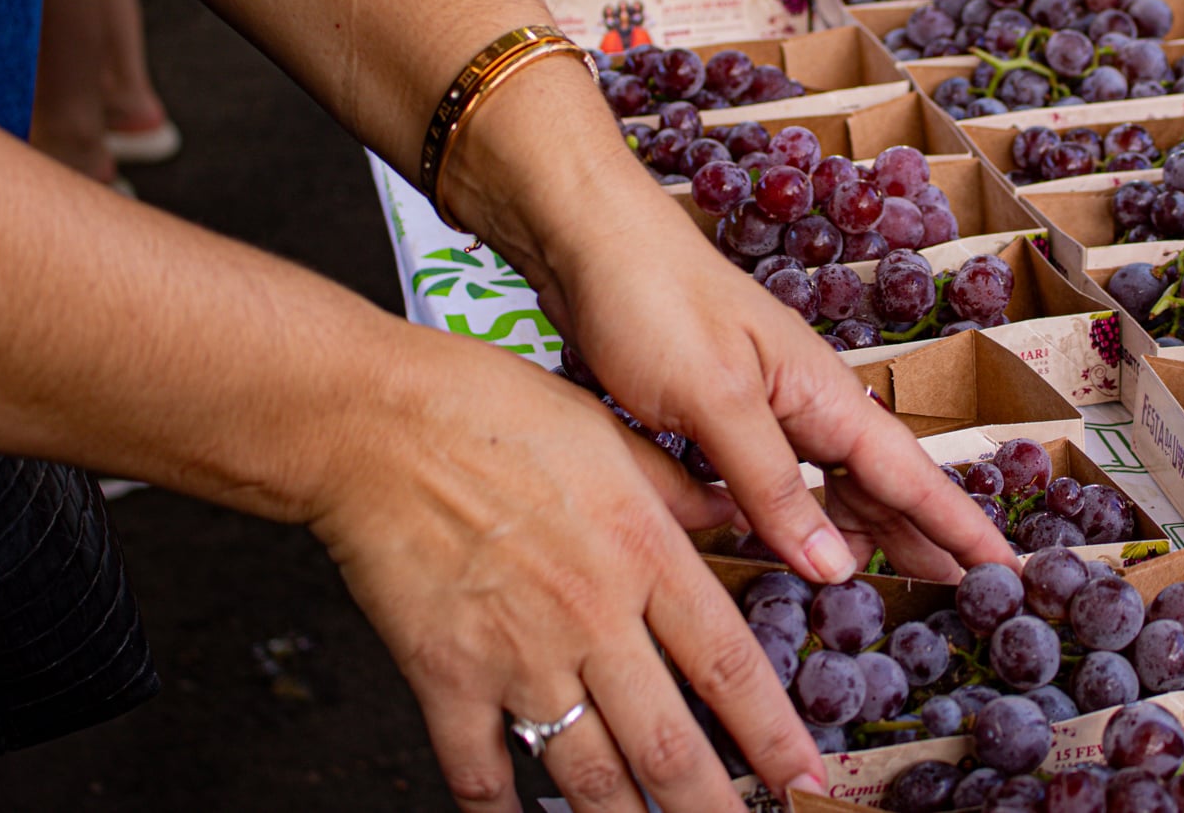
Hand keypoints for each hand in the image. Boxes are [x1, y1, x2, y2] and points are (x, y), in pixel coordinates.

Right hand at [311, 334, 828, 812]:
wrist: (378, 423)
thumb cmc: (491, 411)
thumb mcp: (611, 433)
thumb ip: (679, 490)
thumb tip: (739, 508)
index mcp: (641, 554)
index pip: (727, 665)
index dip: (771, 734)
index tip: (804, 777)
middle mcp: (591, 617)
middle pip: (668, 741)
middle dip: (713, 807)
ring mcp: (517, 655)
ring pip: (589, 772)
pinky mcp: (445, 676)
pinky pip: (481, 772)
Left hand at [528, 186, 1017, 583]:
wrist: (585, 238)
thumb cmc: (651, 302)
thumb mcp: (713, 401)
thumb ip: (772, 484)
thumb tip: (835, 567)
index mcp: (820, 393)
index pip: (909, 474)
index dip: (959, 526)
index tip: (1011, 568)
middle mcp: (803, 398)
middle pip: (881, 481)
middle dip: (925, 532)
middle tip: (966, 591)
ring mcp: (762, 401)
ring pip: (831, 478)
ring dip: (863, 527)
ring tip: (892, 577)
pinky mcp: (718, 408)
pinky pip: (779, 473)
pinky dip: (798, 511)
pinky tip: (789, 535)